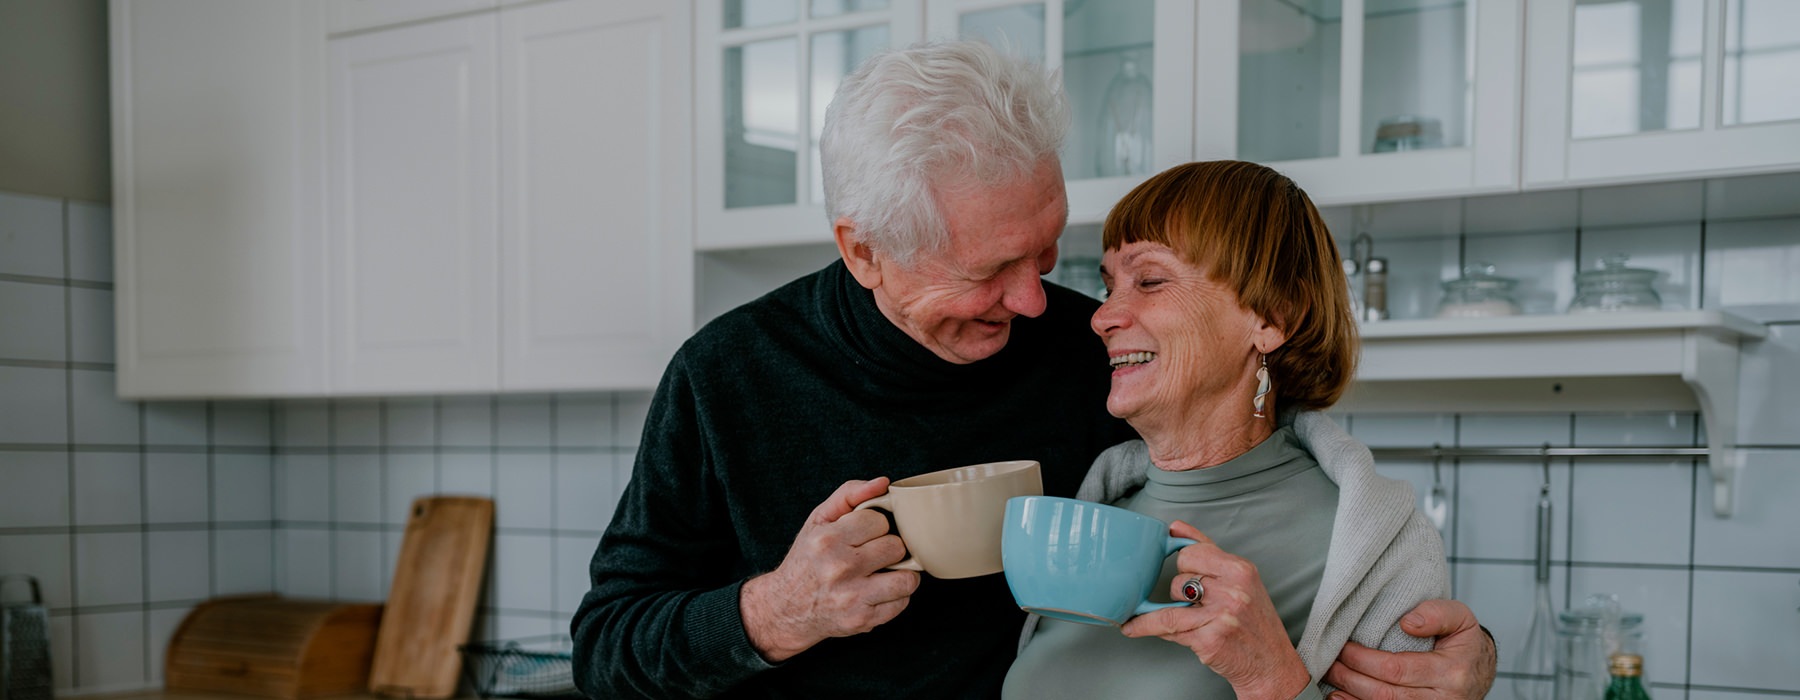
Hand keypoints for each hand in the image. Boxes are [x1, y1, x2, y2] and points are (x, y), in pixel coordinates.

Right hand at [740, 478, 919, 662]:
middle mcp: (839, 568)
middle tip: (874, 554)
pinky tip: (878, 592)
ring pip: (907, 578)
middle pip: (896, 547)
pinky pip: (902, 602)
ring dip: (900, 574)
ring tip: (884, 572)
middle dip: (888, 548)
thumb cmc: (806, 560)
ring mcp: (852, 597)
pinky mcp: (863, 620)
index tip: (865, 535)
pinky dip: (895, 596)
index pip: (879, 521)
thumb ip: (849, 494)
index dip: (876, 526)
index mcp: (828, 540)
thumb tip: (883, 483)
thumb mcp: (818, 520)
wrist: (785, 609)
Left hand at [1120, 520, 1309, 699]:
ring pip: (1171, 601)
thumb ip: (1208, 551)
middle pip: (1179, 577)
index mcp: (1240, 570)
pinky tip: (1132, 627)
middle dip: (1179, 591)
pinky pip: (1166, 627)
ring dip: (1161, 611)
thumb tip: (1175, 527)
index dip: (1185, 565)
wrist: (1271, 664)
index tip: (1185, 573)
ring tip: (1154, 618)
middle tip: (1194, 604)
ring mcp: (1221, 615)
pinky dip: (1145, 626)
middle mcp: (1233, 590)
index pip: (1192, 552)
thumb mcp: (1241, 580)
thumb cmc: (1254, 623)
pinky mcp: (1209, 639)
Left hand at [1324, 599, 1497, 699]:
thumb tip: (1407, 623)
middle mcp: (1443, 699)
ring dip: (1351, 694)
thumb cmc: (1463, 643)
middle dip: (1350, 677)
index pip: (1397, 668)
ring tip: (1331, 677)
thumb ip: (1437, 613)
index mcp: (1451, 672)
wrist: (1479, 671)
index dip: (1363, 659)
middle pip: (1384, 693)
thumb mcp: (1460, 618)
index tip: (1343, 646)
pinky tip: (1341, 697)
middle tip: (1329, 661)